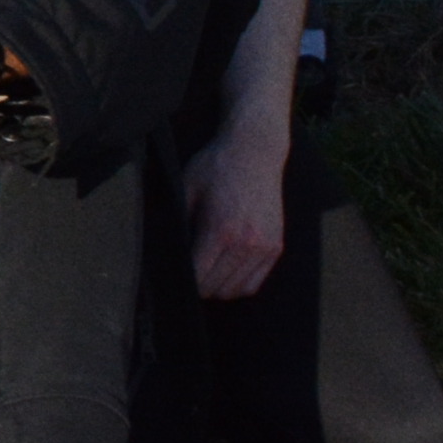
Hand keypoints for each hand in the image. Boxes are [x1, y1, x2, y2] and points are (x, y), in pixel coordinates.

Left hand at [188, 109, 292, 298]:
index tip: (171, 280)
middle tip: (185, 280)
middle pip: (217, 288)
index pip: (199, 277)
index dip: (182, 284)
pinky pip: (255, 283)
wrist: (255, 151)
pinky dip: (238, 285)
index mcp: (220, 230)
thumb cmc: (215, 167)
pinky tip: (225, 275)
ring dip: (218, 290)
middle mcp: (246, 243)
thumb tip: (165, 254)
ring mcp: (264, 247)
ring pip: (237, 290)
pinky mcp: (276, 246)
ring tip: (204, 278)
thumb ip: (178, 224)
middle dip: (197, 289)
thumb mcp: (185, 189)